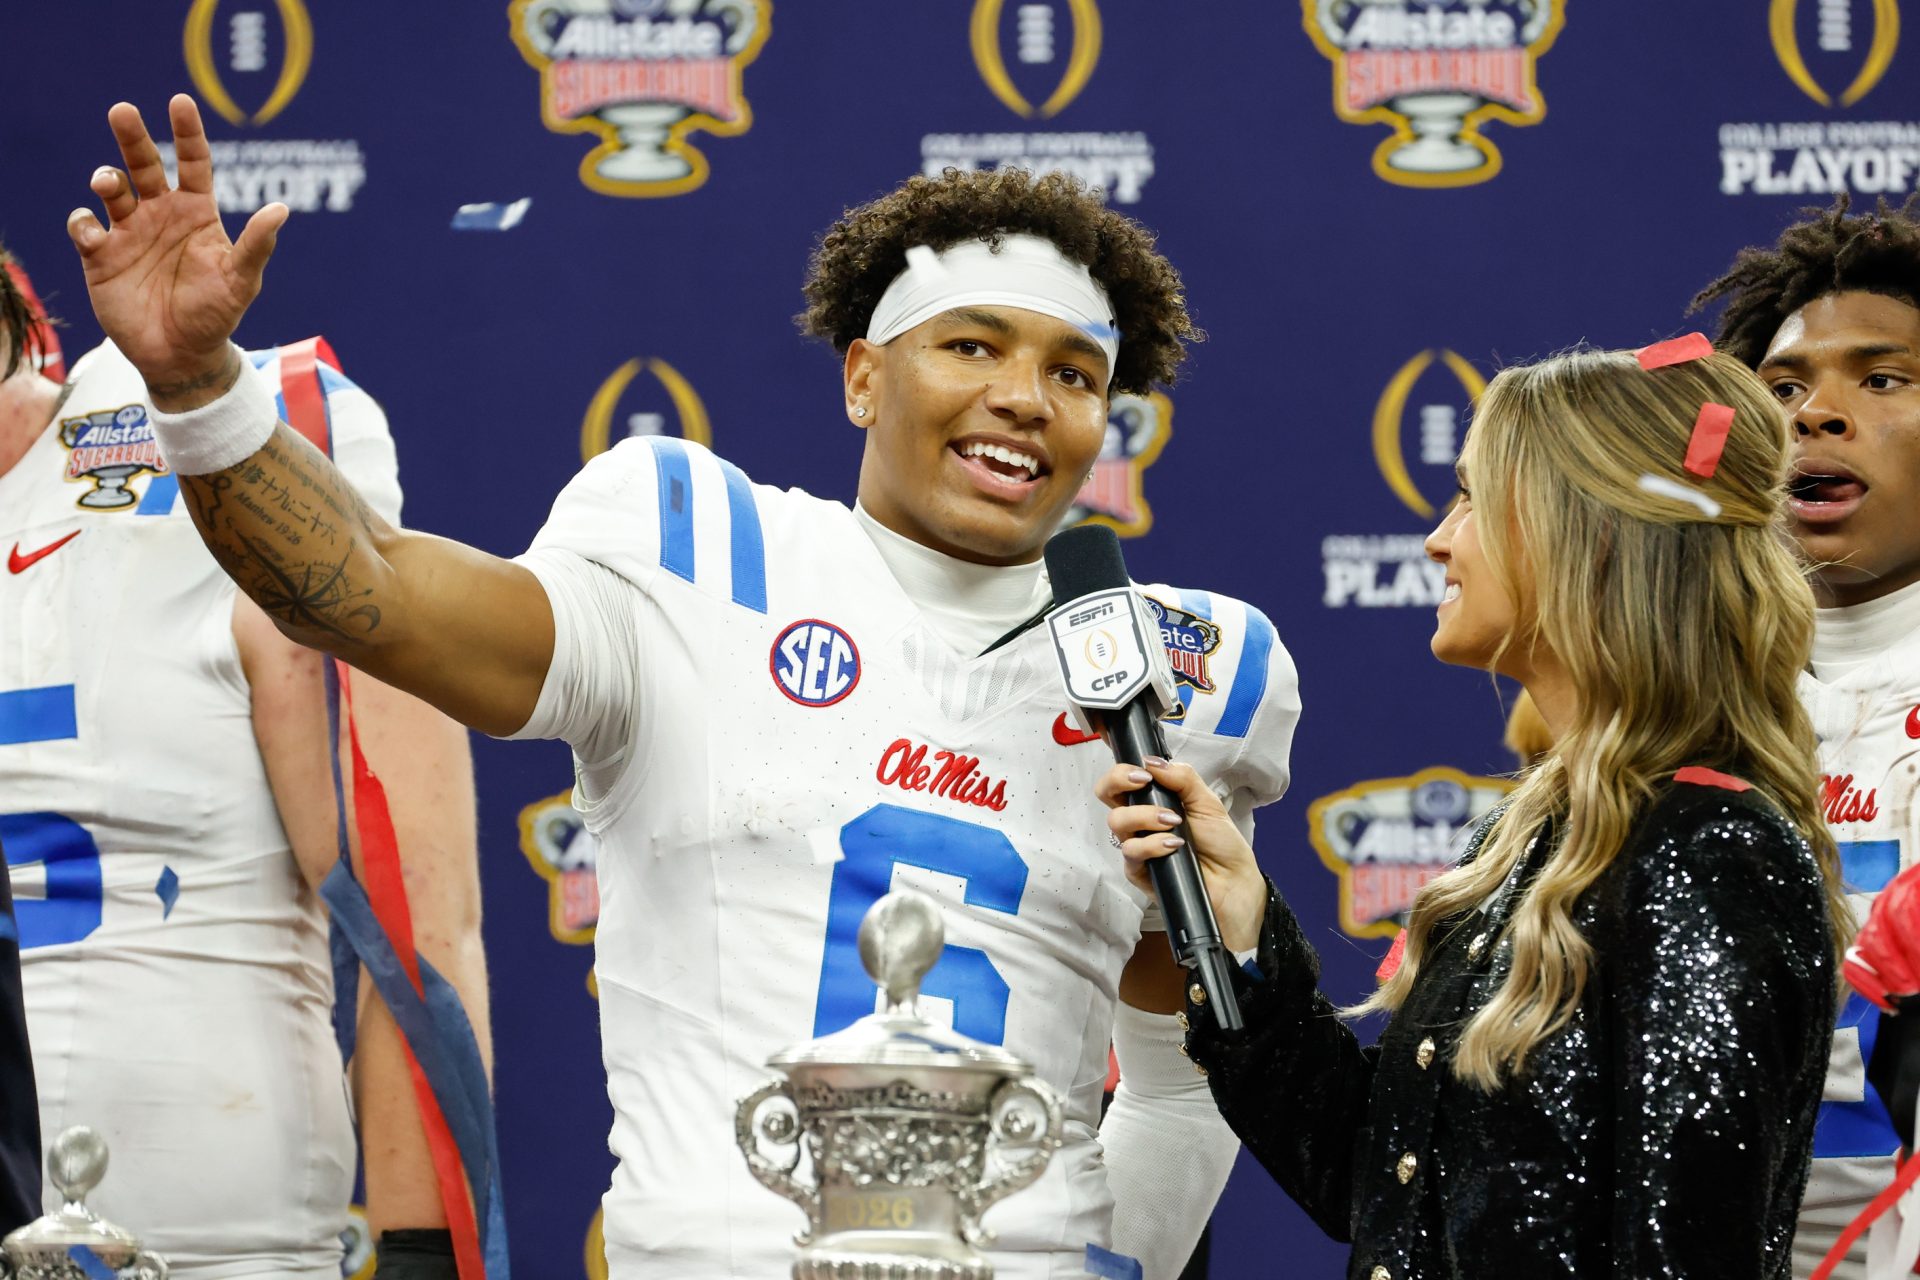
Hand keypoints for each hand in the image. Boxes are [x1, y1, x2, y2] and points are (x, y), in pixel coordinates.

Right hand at [65, 95, 287, 408]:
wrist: (182, 355)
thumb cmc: (216, 315)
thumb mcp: (242, 281)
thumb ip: (257, 245)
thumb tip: (281, 209)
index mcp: (196, 212)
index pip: (193, 162)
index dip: (187, 132)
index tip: (180, 102)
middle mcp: (160, 214)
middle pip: (143, 163)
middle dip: (132, 136)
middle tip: (122, 110)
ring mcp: (128, 232)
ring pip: (111, 189)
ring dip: (107, 179)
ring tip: (111, 183)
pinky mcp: (100, 255)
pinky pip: (84, 227)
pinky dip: (84, 222)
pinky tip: (94, 231)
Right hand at [1095, 759, 1267, 953]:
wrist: (1234, 879)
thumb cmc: (1221, 842)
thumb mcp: (1207, 801)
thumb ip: (1182, 777)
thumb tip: (1152, 761)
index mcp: (1152, 801)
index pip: (1121, 780)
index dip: (1121, 771)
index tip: (1143, 772)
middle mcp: (1139, 821)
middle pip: (1105, 795)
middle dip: (1118, 782)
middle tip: (1144, 783)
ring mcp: (1137, 845)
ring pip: (1117, 822)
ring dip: (1144, 816)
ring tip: (1173, 822)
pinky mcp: (1139, 872)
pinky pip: (1131, 853)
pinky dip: (1152, 845)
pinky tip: (1174, 845)